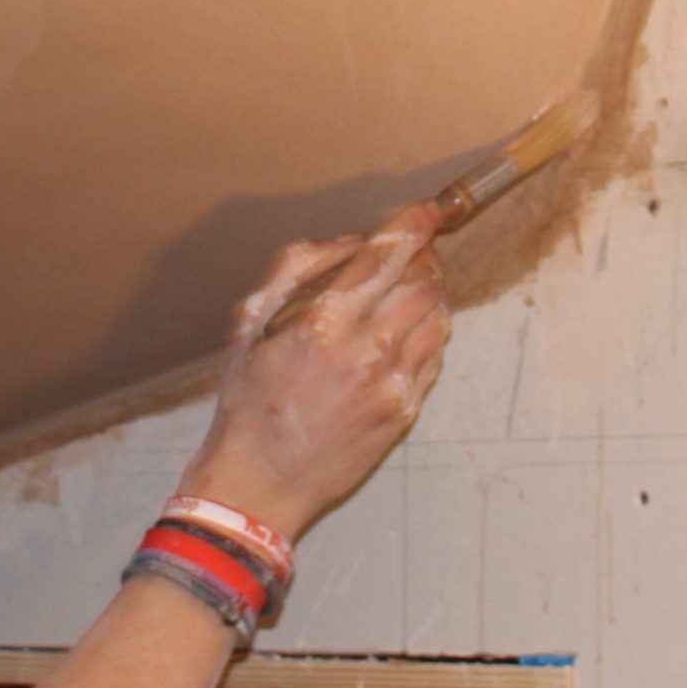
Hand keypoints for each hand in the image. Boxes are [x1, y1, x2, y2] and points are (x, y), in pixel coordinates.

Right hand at [175, 201, 450, 539]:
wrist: (263, 478)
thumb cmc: (248, 401)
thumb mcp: (248, 325)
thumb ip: (294, 270)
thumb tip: (345, 240)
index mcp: (323, 322)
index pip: (385, 256)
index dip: (413, 225)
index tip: (430, 209)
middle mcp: (366, 349)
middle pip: (422, 282)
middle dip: (425, 256)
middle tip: (418, 246)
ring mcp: (392, 384)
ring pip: (438, 318)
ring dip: (433, 292)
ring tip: (417, 283)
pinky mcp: (405, 411)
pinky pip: (436, 357)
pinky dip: (433, 331)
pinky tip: (413, 327)